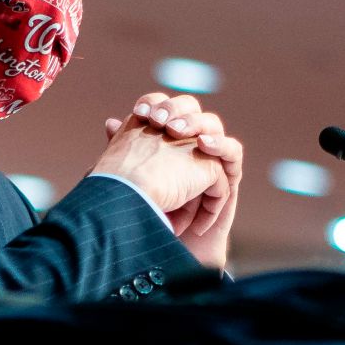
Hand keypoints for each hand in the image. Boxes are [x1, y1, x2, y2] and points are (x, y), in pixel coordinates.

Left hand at [95, 91, 243, 268]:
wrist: (168, 242)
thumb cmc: (148, 210)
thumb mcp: (133, 178)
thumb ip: (125, 150)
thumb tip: (111, 123)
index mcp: (165, 136)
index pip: (164, 104)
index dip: (154, 102)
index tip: (139, 113)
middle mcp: (190, 143)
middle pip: (190, 108)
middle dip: (175, 110)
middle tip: (160, 121)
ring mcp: (211, 157)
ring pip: (213, 125)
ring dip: (197, 124)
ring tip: (178, 133)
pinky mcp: (229, 175)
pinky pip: (233, 151)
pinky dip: (221, 146)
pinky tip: (204, 146)